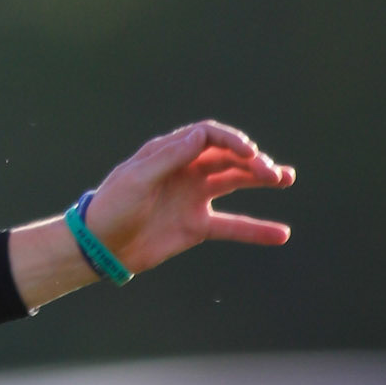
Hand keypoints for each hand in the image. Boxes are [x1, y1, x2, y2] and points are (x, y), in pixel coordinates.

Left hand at [86, 120, 293, 272]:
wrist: (99, 248)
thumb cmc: (111, 208)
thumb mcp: (136, 180)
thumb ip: (168, 158)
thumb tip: (200, 136)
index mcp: (168, 153)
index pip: (208, 137)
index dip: (230, 141)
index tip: (248, 152)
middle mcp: (185, 171)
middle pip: (227, 157)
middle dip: (251, 160)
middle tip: (271, 173)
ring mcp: (193, 197)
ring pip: (235, 182)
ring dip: (261, 179)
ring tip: (286, 177)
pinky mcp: (197, 226)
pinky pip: (233, 225)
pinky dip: (256, 230)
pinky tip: (281, 234)